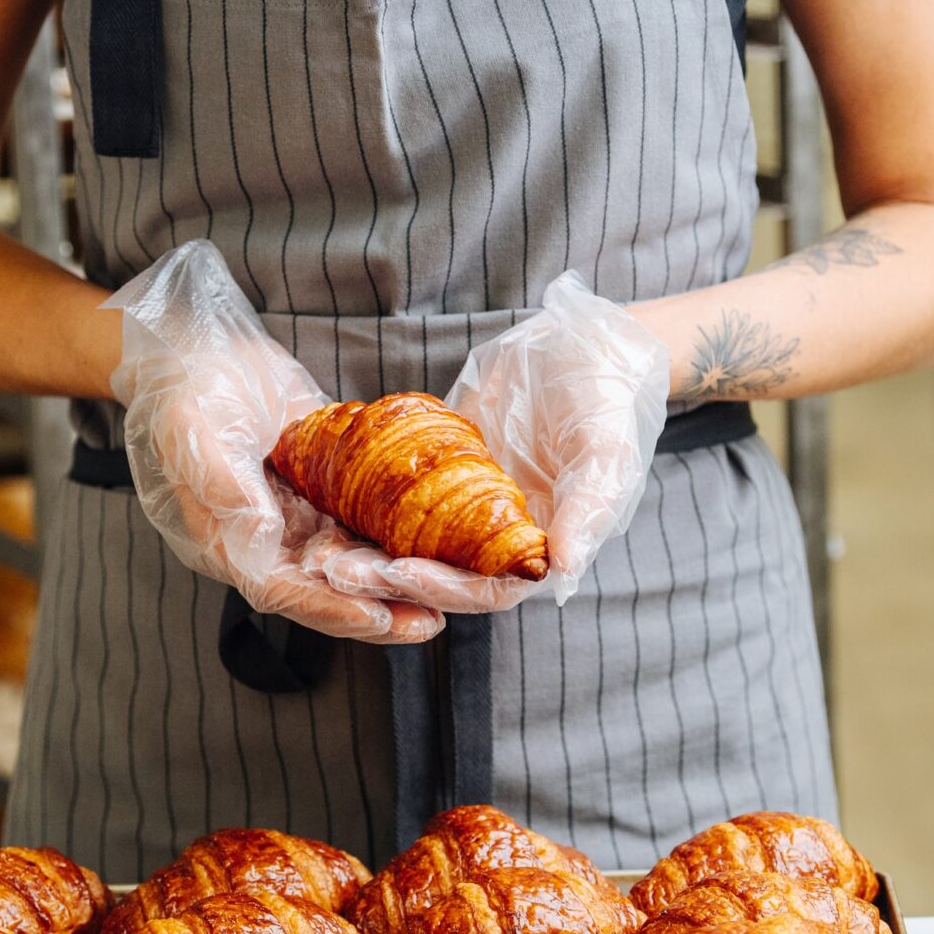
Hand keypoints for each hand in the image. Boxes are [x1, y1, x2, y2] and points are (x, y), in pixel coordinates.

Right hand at [109, 242, 443, 644]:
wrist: (204, 355)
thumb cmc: (189, 391)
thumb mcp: (193, 429)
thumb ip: (218, 478)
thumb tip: (254, 527)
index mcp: (227, 541)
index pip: (281, 590)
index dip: (329, 609)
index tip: (376, 618)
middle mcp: (266, 543)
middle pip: (324, 591)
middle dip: (375, 610)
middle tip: (428, 623)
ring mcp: (296, 521)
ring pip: (350, 567)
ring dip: (394, 586)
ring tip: (445, 601)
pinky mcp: (321, 496)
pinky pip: (361, 528)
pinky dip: (395, 542)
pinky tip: (436, 549)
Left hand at [308, 272, 668, 611]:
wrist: (588, 344)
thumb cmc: (609, 402)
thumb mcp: (606, 454)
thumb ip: (587, 512)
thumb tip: (564, 570)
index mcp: (541, 548)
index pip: (488, 589)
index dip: (446, 588)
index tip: (402, 573)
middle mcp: (501, 538)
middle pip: (440, 575)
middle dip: (390, 578)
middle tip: (338, 571)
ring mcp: (469, 506)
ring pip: (414, 543)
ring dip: (371, 553)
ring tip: (324, 553)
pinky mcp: (443, 472)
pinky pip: (401, 497)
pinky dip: (368, 506)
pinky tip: (328, 500)